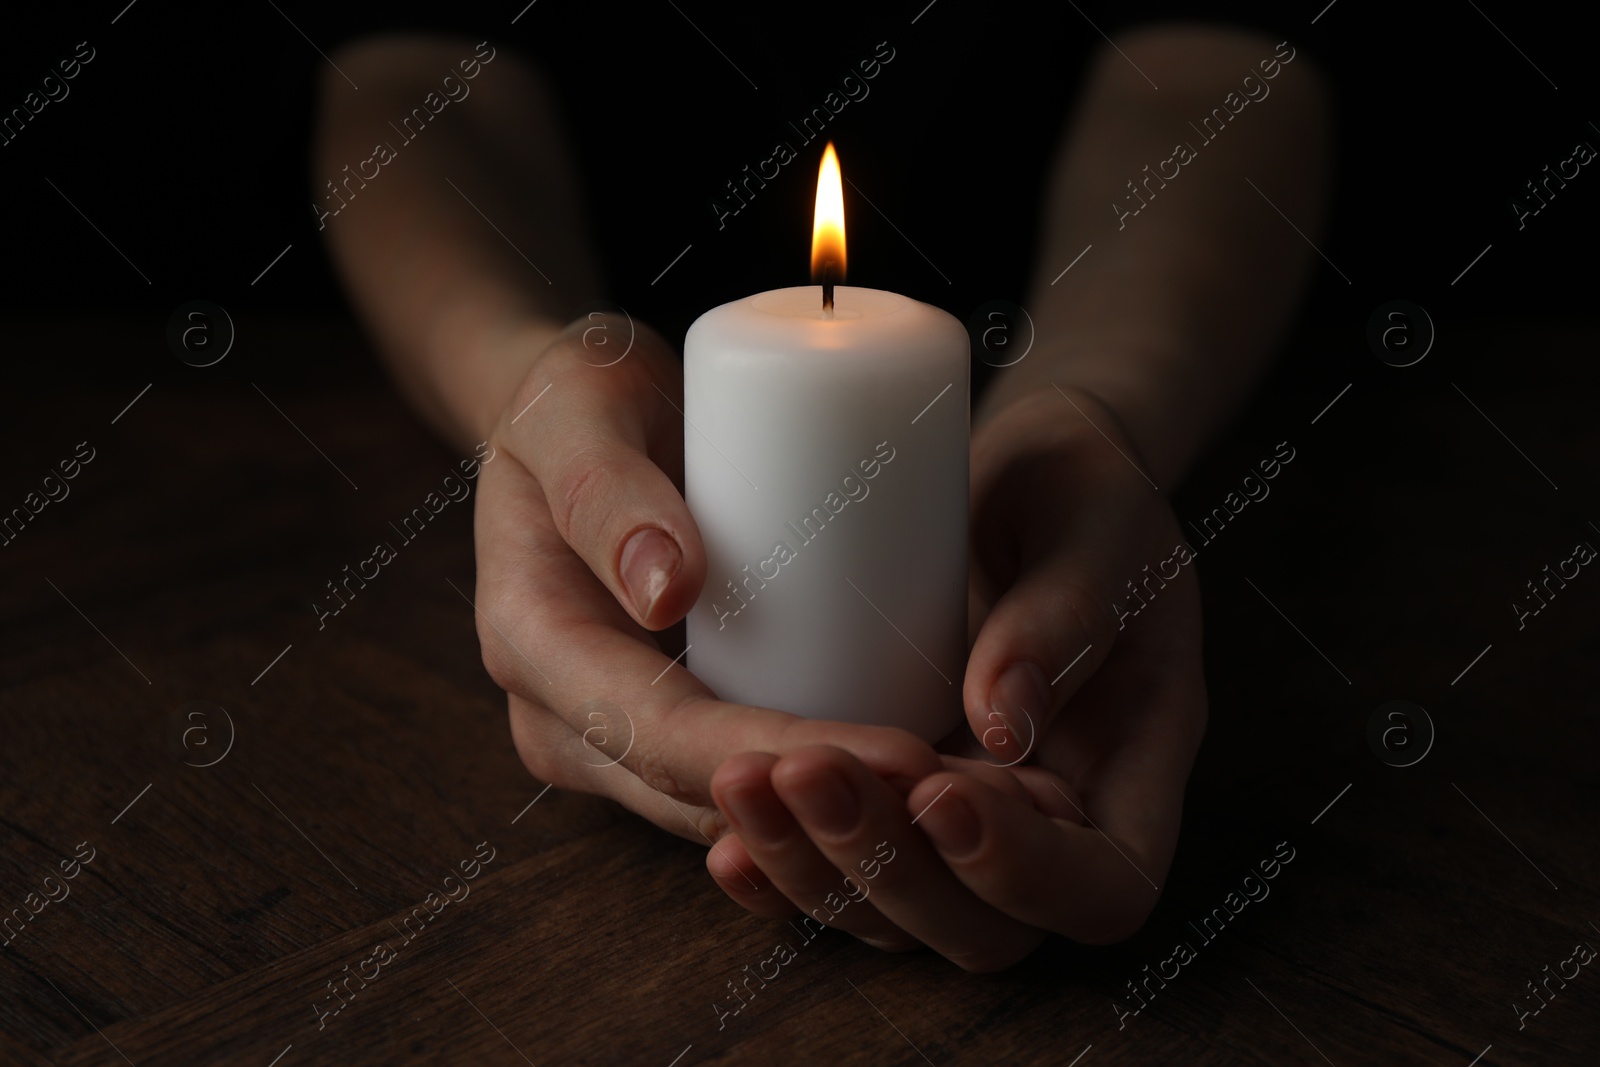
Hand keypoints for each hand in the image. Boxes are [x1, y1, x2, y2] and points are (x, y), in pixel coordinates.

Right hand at [472, 314, 946, 853]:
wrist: (574, 423)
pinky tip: (905, 798)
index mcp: (529, 641)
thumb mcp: (578, 405)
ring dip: (829, 822)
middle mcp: (561, 715)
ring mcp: (608, 737)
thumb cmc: (577, 397)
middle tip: (953, 787)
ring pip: (725, 813)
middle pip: (699, 792)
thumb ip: (606, 485)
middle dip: (825, 808)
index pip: (656, 729)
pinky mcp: (660, 733)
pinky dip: (814, 804)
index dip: (775, 754)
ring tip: (949, 798)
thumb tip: (666, 589)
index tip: (893, 752)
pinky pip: (739, 793)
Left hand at [704, 383, 1207, 968]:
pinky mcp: (886, 806)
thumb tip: (1003, 722)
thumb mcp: (1097, 524)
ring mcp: (961, 828)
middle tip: (807, 769)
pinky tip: (724, 832)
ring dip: (811, 867)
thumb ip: (1065, 615)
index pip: (1102, 887)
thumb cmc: (1081, 490)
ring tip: (743, 779)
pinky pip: (835, 872)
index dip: (1022, 868)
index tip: (938, 784)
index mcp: (1132, 772)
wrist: (1015, 477)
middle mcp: (1049, 827)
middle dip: (886, 868)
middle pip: (981, 930)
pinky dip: (778, 864)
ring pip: (893, 916)